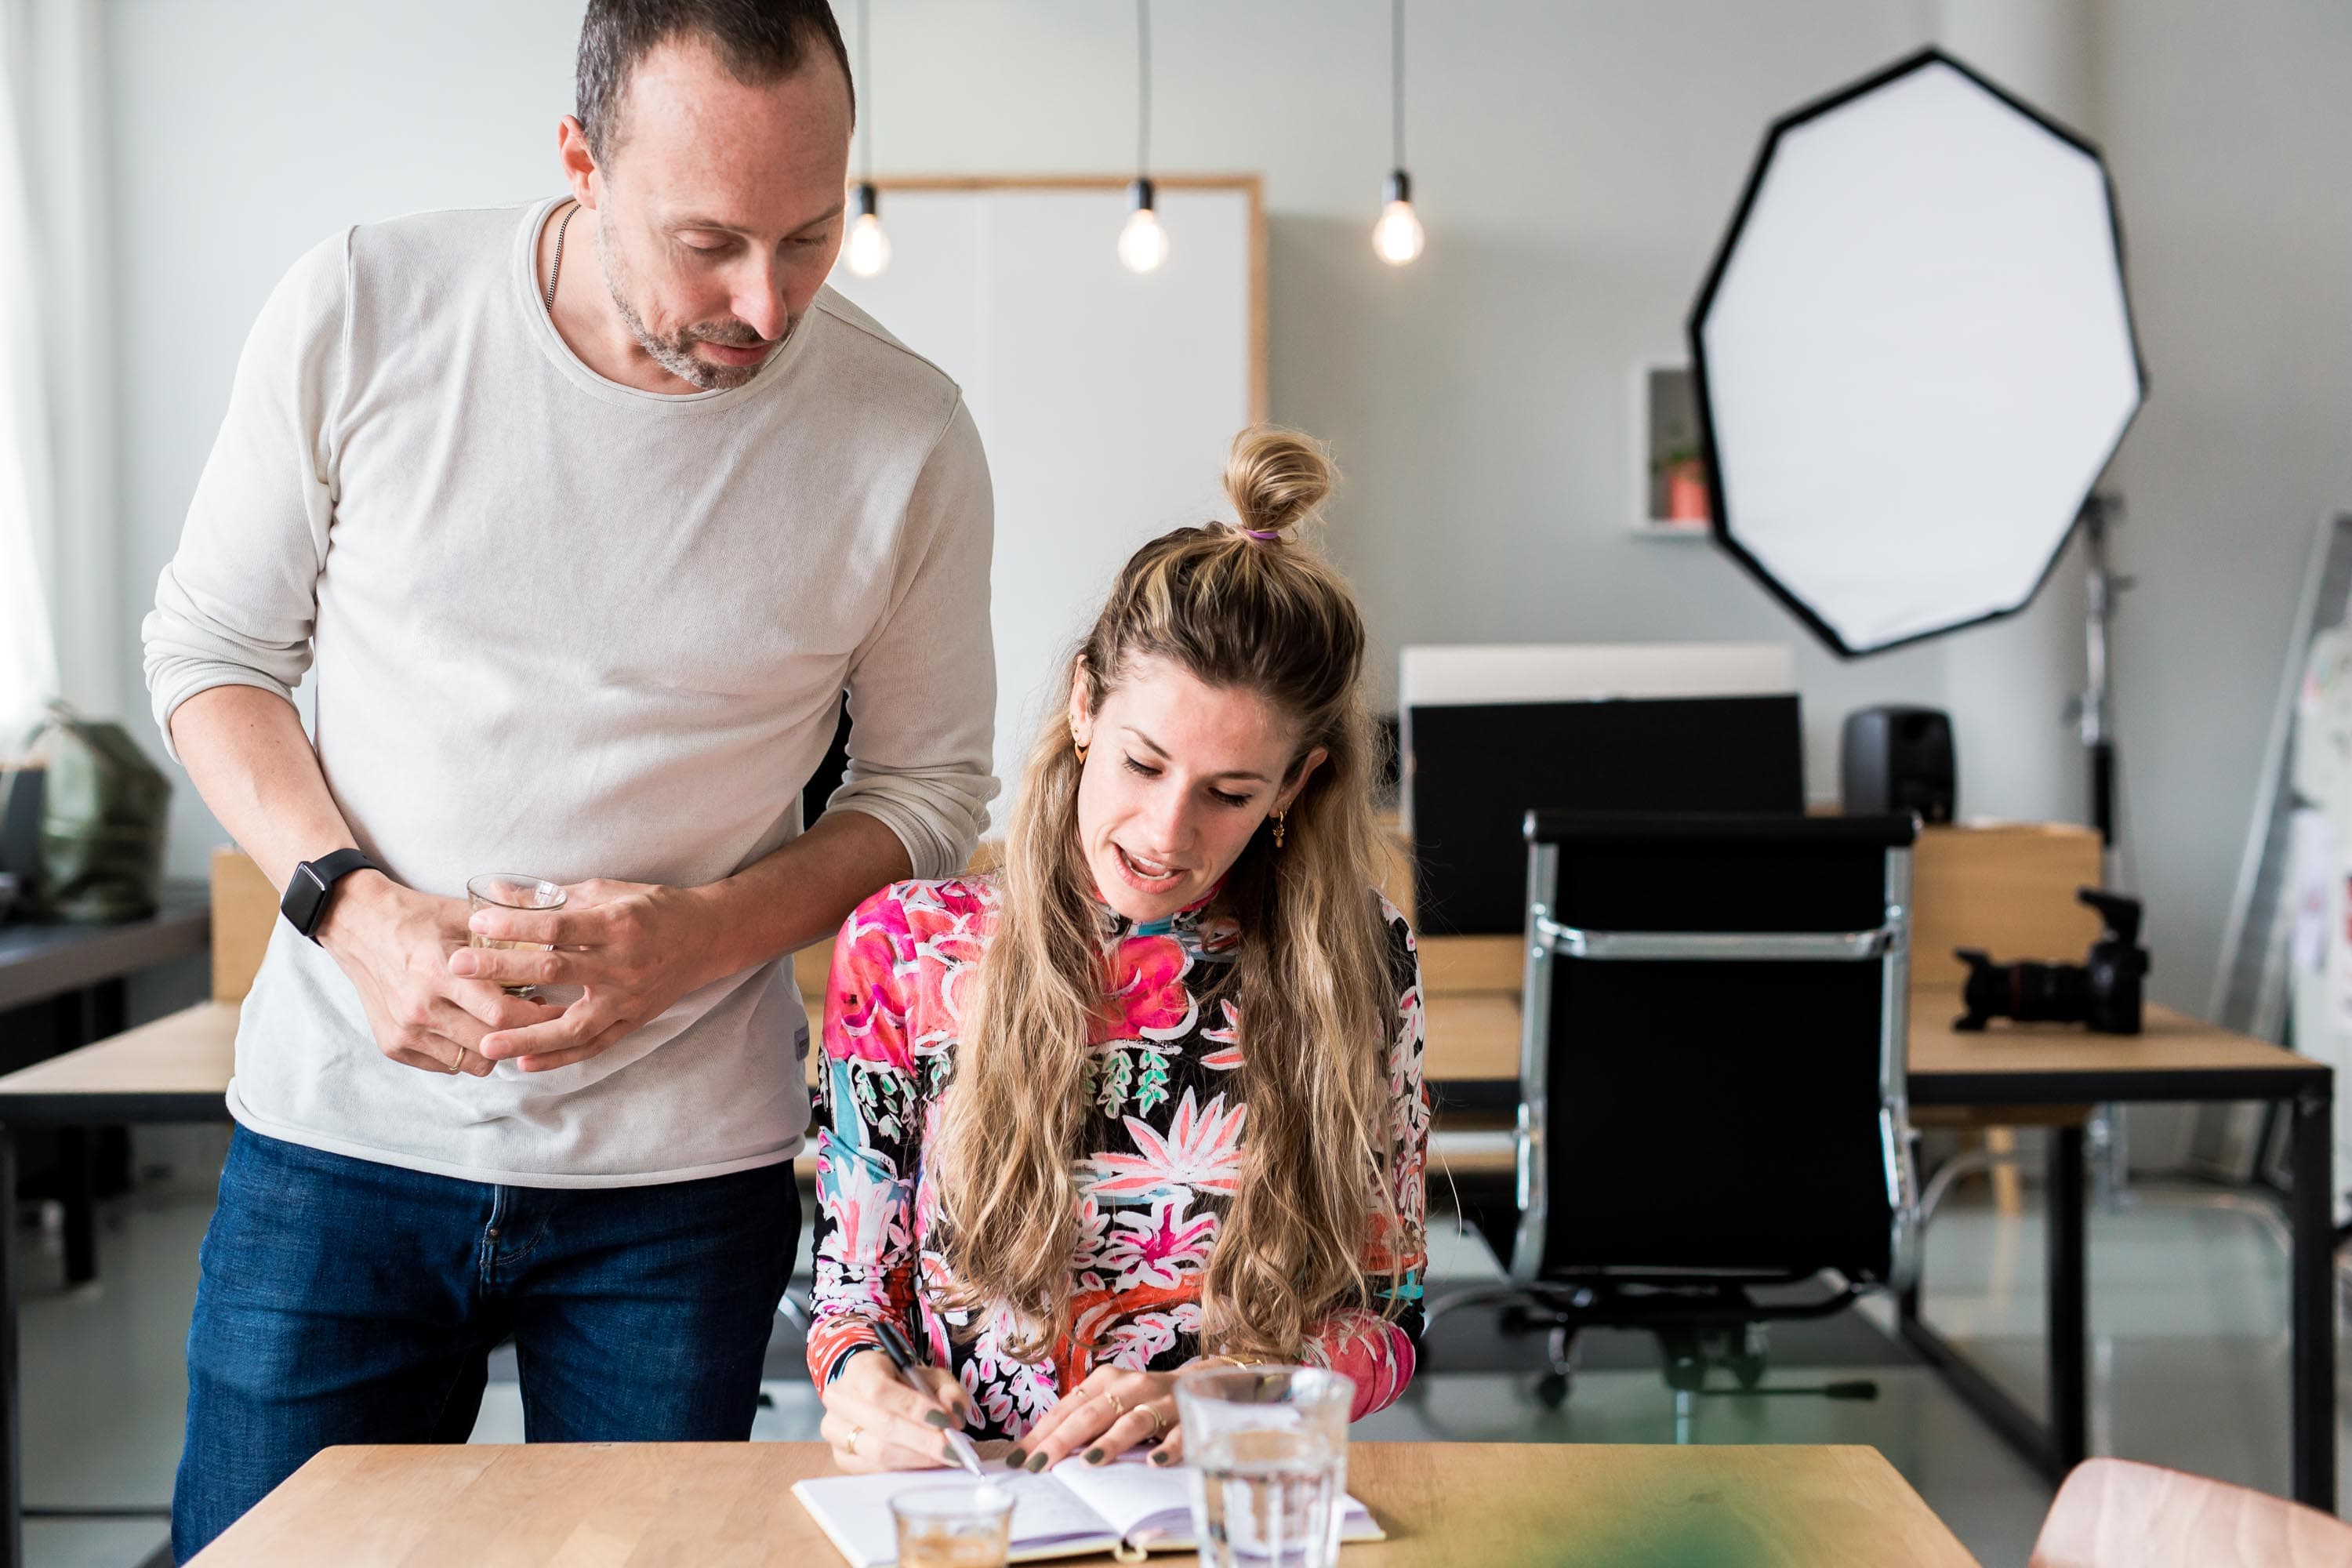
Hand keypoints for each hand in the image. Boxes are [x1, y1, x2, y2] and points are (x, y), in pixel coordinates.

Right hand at [317, 872, 559, 1076]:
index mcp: (439, 972)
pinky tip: (471, 1027)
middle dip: (524, 1036)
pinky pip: (445, 1065)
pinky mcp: (393, 1045)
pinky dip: (465, 1052)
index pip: (502, 1014)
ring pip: (471, 1062)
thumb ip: (508, 937)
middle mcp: (419, 1008)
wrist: (359, 926)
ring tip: (503, 1023)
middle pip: (491, 1045)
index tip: (557, 1009)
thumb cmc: (419, 918)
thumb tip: (557, 949)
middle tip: (539, 1020)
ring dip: (495, 1047)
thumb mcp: (465, 917)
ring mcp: (404, 1031)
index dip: (538, 1017)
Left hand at [449, 878, 725, 1072]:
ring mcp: (629, 998)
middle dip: (503, 969)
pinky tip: (525, 1062)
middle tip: (459, 969)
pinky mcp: (632, 1022)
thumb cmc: (652, 909)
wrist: (708, 938)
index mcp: (617, 924)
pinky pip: (592, 1046)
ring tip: (486, 1043)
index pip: (557, 924)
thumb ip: (551, 898)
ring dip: (527, 1036)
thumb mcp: (605, 892)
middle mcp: (624, 964)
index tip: (476, 923)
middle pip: (555, 970)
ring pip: (572, 1025)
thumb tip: (495, 892)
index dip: (515, 924)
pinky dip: (558, 1057)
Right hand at [818, 1346, 974, 1473]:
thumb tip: (953, 1416)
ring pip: (876, 1452)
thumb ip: (947, 1391)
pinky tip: (925, 1464)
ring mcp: (835, 1430)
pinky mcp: (840, 1457)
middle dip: (923, 1440)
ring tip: (944, 1457)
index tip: (943, 1420)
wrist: (879, 1396)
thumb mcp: (932, 1377)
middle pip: (881, 1425)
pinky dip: (904, 1470)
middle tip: (952, 1449)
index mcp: (860, 1368)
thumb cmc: (907, 1384)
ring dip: (916, 1458)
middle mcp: (840, 1398)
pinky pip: (873, 1470)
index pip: (879, 1389)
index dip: (912, 1406)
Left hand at [1007, 1365, 1182, 1472]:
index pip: (1067, 1409)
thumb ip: (1084, 1422)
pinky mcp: (1188, 1418)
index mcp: (1106, 1380)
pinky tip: (1153, 1463)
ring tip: (1089, 1462)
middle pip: (1092, 1415)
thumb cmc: (1143, 1402)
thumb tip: (1038, 1453)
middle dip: (1062, 1441)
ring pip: (1132, 1422)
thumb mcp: (1111, 1403)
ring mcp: (1161, 1401)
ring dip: (1111, 1442)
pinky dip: (1167, 1448)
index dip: (1041, 1434)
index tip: (1018, 1460)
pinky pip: (1178, 1435)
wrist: (1201, 1385)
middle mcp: (1131, 1386)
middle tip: (1039, 1466)